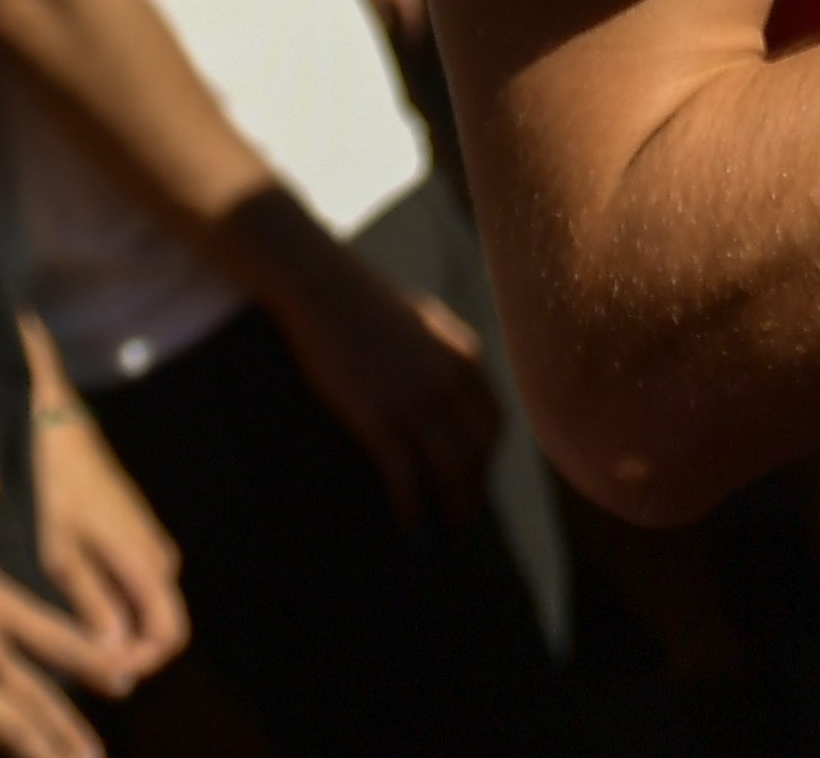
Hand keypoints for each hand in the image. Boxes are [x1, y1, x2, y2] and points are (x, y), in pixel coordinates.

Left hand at [26, 397, 190, 680]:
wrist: (62, 434)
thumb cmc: (59, 493)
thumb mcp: (61, 556)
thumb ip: (92, 606)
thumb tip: (117, 656)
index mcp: (147, 563)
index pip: (169, 635)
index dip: (142, 664)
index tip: (105, 676)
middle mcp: (160, 557)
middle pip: (163, 625)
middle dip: (131, 653)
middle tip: (87, 665)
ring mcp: (151, 545)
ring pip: (150, 607)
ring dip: (125, 632)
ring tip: (80, 641)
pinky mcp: (137, 537)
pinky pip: (141, 587)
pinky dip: (121, 609)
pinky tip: (84, 610)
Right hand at [260, 222, 503, 526]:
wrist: (325, 289)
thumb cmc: (368, 303)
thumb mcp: (426, 323)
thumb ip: (446, 358)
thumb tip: (453, 399)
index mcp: (465, 357)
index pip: (494, 421)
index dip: (488, 456)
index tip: (476, 475)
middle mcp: (451, 382)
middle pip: (478, 451)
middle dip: (473, 489)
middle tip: (462, 516)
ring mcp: (417, 402)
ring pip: (451, 470)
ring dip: (450, 506)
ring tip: (442, 530)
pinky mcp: (380, 419)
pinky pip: (407, 476)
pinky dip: (413, 506)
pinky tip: (409, 523)